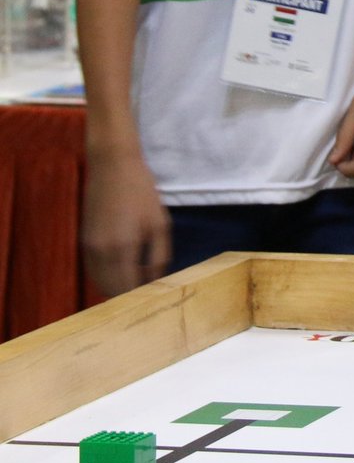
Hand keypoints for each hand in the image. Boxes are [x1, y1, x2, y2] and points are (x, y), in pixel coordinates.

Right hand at [82, 149, 170, 296]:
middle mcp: (100, 253)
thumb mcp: (160, 223)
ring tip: (137, 275)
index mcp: (122, 249)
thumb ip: (159, 256)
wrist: (112, 166)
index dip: (141, 295)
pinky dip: (106, 274)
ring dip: (116, 285)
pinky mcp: (84, 241)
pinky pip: (93, 270)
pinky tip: (123, 265)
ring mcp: (88, 248)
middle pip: (110, 291)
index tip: (155, 293)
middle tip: (147, 286)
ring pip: (99, 282)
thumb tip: (154, 281)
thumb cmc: (142, 192)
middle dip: (128, 294)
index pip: (127, 289)